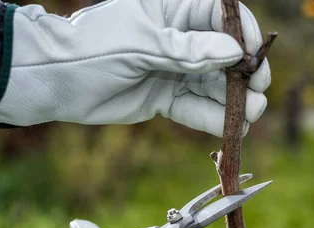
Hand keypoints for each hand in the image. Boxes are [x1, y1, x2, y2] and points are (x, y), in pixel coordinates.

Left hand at [0, 0, 270, 136]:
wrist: (54, 81)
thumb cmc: (93, 47)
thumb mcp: (142, 43)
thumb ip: (188, 50)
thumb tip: (235, 52)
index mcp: (173, 9)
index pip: (221, 15)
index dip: (244, 35)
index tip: (255, 58)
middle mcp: (179, 38)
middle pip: (225, 55)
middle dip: (244, 75)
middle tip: (259, 93)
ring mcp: (174, 69)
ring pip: (214, 85)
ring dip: (234, 102)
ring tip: (252, 116)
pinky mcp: (167, 97)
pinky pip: (196, 108)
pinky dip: (213, 119)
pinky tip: (232, 129)